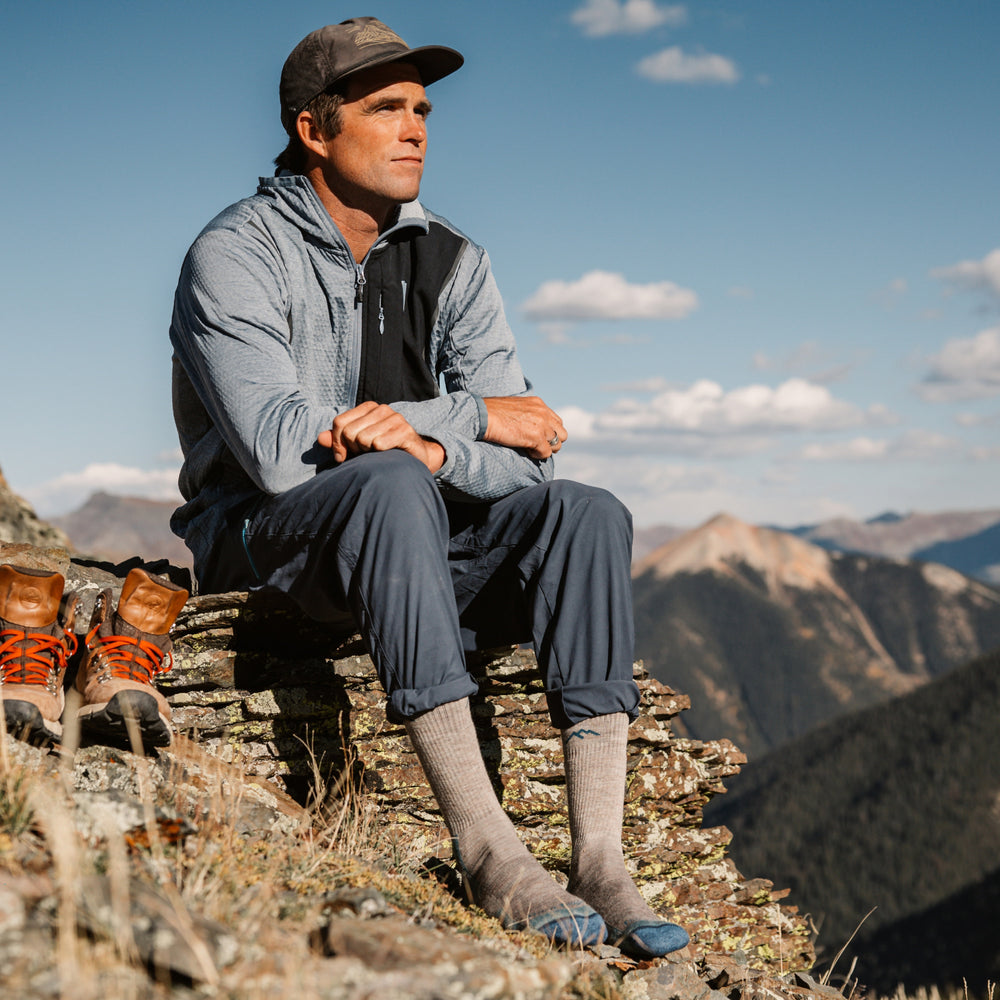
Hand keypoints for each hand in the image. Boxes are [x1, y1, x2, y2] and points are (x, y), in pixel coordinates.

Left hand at [318, 402, 444, 472]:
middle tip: (365, 454)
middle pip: (350, 432)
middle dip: (354, 449)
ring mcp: (395, 418)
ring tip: (378, 454)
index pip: (339, 422)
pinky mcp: (406, 431)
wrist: (414, 459)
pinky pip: (379, 444)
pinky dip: (380, 454)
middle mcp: (382, 409)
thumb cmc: (383, 452)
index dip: (337, 443)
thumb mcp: (357, 446)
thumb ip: (338, 441)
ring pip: (364, 439)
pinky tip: (389, 455)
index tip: (344, 456)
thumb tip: (320, 438)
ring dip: (368, 453)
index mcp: (368, 408)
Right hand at [483, 396, 566, 458]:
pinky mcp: (536, 437)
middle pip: (562, 434)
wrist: (482, 415)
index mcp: (538, 404)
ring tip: (530, 448)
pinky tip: (525, 450)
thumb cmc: (491, 413)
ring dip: (545, 449)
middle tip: (536, 446)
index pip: (556, 421)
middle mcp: (543, 412)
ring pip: (557, 445)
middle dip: (551, 442)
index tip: (536, 437)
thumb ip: (527, 415)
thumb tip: (530, 428)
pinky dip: (538, 455)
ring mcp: (541, 424)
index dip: (549, 432)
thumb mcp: (515, 408)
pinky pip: (546, 453)